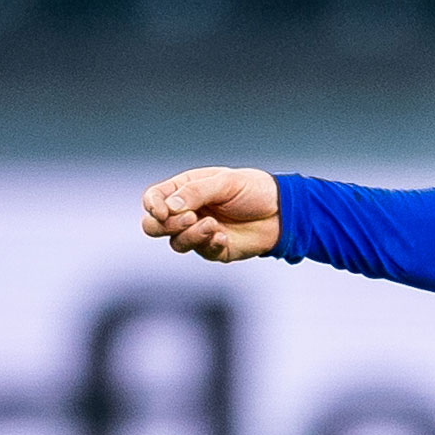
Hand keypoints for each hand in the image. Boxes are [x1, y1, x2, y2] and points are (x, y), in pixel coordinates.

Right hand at [141, 167, 280, 261]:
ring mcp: (198, 232)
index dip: (152, 205)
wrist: (281, 212)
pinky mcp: (213, 249)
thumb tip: (170, 207)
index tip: (163, 211)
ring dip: (189, 235)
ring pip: (175, 243)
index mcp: (185, 190)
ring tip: (212, 225)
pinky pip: (201, 252)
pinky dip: (209, 244)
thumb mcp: (225, 182)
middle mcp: (187, 212)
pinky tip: (223, 235)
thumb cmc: (254, 190)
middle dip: (164, 225)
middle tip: (189, 218)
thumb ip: (196, 192)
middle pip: (154, 226)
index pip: (154, 198)